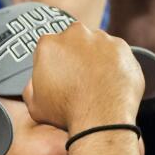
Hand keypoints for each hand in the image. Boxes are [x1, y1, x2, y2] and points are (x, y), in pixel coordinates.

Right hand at [22, 21, 145, 133]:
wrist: (101, 120)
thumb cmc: (67, 113)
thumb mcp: (34, 104)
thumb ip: (31, 85)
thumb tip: (35, 80)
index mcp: (49, 44)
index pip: (48, 47)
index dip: (52, 62)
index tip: (58, 75)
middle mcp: (75, 34)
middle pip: (73, 40)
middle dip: (74, 55)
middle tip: (77, 78)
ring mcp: (102, 39)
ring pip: (96, 44)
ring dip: (95, 58)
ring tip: (96, 82)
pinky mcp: (123, 47)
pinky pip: (116, 53)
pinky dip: (114, 64)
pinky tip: (110, 82)